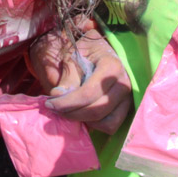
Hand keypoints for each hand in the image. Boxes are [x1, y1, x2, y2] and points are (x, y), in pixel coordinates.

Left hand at [28, 19, 132, 133]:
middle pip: (96, 110)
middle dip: (72, 113)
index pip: (88, 93)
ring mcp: (128, 98)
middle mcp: (124, 84)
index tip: (49, 103)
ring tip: (69, 111)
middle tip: (55, 108)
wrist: (100, 51)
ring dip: (85, 121)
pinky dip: (95, 124)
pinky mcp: (126, 108)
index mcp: (112, 66)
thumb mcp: (73, 57)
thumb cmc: (86, 53)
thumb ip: (67, 76)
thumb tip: (57, 95)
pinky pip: (111, 125)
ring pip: (107, 122)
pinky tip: (82, 112)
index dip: (67, 102)